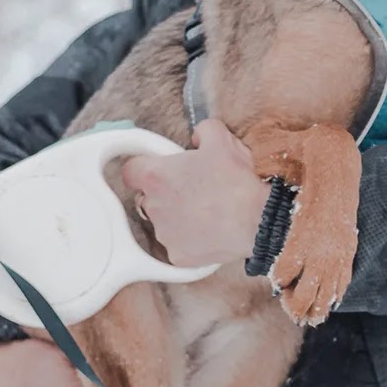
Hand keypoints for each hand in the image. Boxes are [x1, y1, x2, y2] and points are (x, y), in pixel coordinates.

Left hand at [121, 118, 269, 268]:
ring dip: (178, 216)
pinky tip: (211, 230)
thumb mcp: (222, 140)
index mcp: (156, 176)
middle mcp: (153, 206)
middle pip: (147, 197)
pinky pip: (179, 245)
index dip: (144, 168)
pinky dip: (191, 239)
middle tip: (193, 188)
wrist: (256, 221)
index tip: (159, 169)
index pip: (131, 171)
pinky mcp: (178, 255)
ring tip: (208, 210)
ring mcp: (164, 234)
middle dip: (165, 193)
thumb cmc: (236, 181)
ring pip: (163, 222)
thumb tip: (198, 138)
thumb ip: (203, 131)